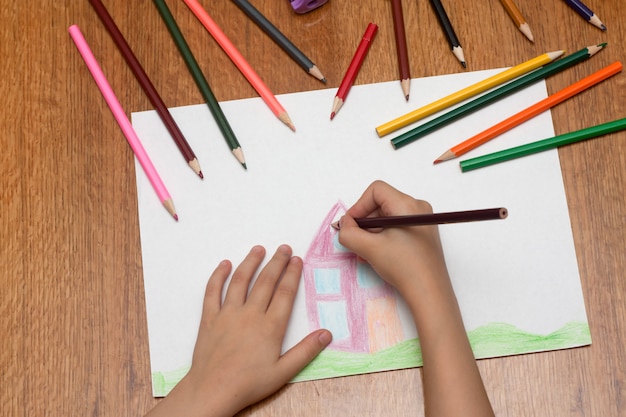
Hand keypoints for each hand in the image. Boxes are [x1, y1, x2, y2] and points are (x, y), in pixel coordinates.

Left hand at [146, 245, 331, 416]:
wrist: (213, 390)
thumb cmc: (249, 384)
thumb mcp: (283, 372)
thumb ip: (305, 351)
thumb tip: (326, 334)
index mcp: (270, 327)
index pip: (285, 293)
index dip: (292, 274)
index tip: (297, 260)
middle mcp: (250, 315)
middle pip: (266, 282)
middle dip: (277, 262)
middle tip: (284, 248)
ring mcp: (228, 314)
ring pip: (240, 281)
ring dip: (250, 262)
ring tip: (259, 249)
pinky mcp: (209, 318)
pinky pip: (212, 291)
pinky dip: (218, 276)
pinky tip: (225, 264)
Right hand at [339, 181, 493, 416]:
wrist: (434, 302)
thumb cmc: (407, 272)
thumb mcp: (373, 248)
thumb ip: (351, 233)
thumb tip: (342, 226)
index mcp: (411, 204)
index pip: (375, 190)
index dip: (357, 205)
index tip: (349, 227)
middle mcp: (419, 211)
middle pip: (381, 202)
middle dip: (363, 219)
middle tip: (352, 239)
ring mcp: (422, 228)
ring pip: (386, 219)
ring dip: (371, 232)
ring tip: (363, 251)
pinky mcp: (421, 245)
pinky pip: (393, 233)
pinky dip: (381, 242)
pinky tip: (376, 258)